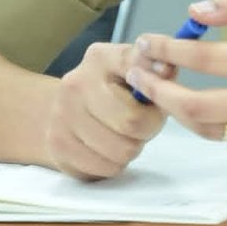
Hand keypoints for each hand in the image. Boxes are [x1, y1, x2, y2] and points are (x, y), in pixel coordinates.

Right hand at [44, 41, 168, 179]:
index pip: (137, 71)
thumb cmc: (111, 90)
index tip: (158, 95)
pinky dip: (115, 163)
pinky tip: (108, 148)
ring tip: (125, 135)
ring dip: (133, 147)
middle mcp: (76, 83)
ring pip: (122, 150)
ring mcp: (62, 116)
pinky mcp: (59, 147)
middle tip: (145, 123)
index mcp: (101, 57)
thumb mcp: (135, 68)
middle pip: (133, 121)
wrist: (60, 110)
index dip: (157, 89)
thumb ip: (155, 66)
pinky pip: (107, 167)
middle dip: (149, 127)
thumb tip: (168, 67)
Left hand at [125, 0, 226, 158]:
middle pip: (195, 106)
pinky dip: (213, 122)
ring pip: (208, 129)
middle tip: (139, 74)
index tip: (148, 42)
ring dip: (179, 110)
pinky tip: (208, 104)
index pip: (207, 59)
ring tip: (164, 89)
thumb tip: (197, 11)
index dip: (170, 49)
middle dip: (159, 90)